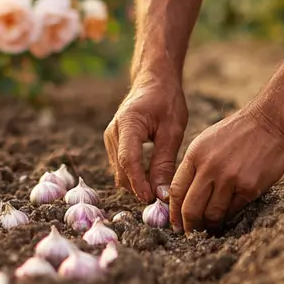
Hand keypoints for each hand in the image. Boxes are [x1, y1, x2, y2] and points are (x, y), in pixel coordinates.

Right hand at [104, 77, 188, 202]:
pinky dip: (135, 175)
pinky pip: (122, 166)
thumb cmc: (166, 102)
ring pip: (121, 171)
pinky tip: (153, 179)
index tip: (150, 200)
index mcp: (128, 123)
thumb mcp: (172, 131)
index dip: (138, 183)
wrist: (154, 82)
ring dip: (138, 183)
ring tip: (161, 191)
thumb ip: (164, 163)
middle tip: (163, 201)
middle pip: (122, 170)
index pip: (129, 160)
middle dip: (140, 187)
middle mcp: (113, 132)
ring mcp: (111, 138)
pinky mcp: (114, 143)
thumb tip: (160, 195)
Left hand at [169, 104, 283, 232]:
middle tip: (190, 234)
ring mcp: (229, 178)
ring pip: (212, 214)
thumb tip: (181, 197)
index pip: (176, 191)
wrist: (270, 123)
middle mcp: (209, 167)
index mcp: (195, 155)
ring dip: (210, 226)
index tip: (175, 224)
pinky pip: (233, 211)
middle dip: (188, 226)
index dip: (173, 212)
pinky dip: (229, 217)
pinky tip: (228, 218)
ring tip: (210, 229)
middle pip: (190, 208)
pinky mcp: (249, 187)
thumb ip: (194, 167)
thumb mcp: (207, 143)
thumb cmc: (237, 134)